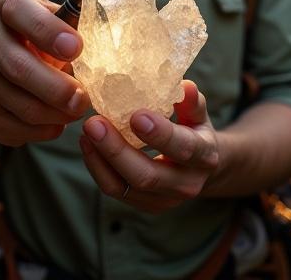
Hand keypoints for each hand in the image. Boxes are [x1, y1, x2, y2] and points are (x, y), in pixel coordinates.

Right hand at [0, 0, 89, 146]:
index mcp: (9, 4)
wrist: (2, 57)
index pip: (19, 11)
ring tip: (77, 111)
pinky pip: (13, 128)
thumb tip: (112, 38)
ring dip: (55, 114)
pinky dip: (42, 130)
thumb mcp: (58, 17)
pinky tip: (58, 122)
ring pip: (20, 104)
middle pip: (18, 68)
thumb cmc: (44, 34)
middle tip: (84, 100)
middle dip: (56, 89)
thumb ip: (77, 24)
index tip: (76, 48)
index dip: (47, 30)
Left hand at [79, 80, 218, 213]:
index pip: (184, 148)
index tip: (136, 115)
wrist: (200, 168)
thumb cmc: (195, 130)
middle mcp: (186, 184)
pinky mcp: (144, 204)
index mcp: (204, 156)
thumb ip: (191, 102)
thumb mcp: (199, 114)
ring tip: (86, 131)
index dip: (161, 134)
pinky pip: (114, 189)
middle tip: (93, 123)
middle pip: (147, 176)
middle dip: (117, 150)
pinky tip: (87, 144)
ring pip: (124, 187)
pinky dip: (97, 167)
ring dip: (100, 159)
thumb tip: (185, 86)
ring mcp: (163, 199)